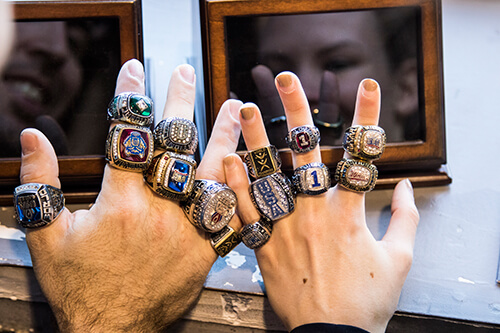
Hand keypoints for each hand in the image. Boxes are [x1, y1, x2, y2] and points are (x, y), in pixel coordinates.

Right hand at [20, 60, 242, 330]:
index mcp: (120, 204)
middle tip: (185, 72)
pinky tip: (251, 166)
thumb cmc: (78, 287)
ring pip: (212, 173)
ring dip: (224, 136)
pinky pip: (232, 215)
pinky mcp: (207, 252)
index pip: (127, 137)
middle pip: (174, 147)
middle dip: (179, 104)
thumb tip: (32, 137)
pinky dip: (242, 188)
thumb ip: (40, 186)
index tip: (135, 70)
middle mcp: (159, 212)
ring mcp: (188, 232)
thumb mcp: (47, 237)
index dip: (130, 100)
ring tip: (235, 108)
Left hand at [224, 72, 418, 331]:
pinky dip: (234, 185)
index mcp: (349, 215)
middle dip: (296, 112)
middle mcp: (314, 214)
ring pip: (267, 176)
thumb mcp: (398, 261)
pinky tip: (225, 160)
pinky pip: (245, 212)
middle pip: (305, 154)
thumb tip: (406, 189)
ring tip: (244, 108)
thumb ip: (404, 220)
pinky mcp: (264, 248)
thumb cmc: (366, 302)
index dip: (366, 117)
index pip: (360, 154)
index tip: (366, 86)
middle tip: (284, 80)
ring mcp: (285, 229)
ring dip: (255, 139)